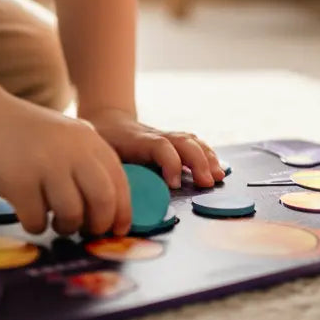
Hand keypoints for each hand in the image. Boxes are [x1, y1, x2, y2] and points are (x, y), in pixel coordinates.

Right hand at [0, 99, 132, 236]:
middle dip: (98, 224)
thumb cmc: (23, 133)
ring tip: (56, 222)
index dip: (122, 211)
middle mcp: (71, 150)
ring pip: (72, 214)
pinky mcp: (19, 182)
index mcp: (87, 138)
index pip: (119, 180)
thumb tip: (109, 210)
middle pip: (103, 200)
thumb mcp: (65, 136)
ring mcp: (45, 165)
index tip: (118, 230)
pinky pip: (37, 220)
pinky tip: (30, 215)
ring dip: (66, 227)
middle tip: (87, 231)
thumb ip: (87, 162)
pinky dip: (36, 225)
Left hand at [81, 107, 226, 189]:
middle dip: (198, 161)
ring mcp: (165, 136)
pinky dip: (207, 155)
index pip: (161, 146)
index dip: (171, 164)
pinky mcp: (172, 140)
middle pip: (182, 141)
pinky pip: (194, 144)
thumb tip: (119, 199)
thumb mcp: (101, 155)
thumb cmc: (104, 141)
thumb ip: (112, 173)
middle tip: (207, 183)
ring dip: (207, 158)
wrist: (108, 120)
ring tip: (218, 177)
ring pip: (190, 141)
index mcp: (137, 141)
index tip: (174, 185)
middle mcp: (155, 136)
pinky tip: (216, 169)